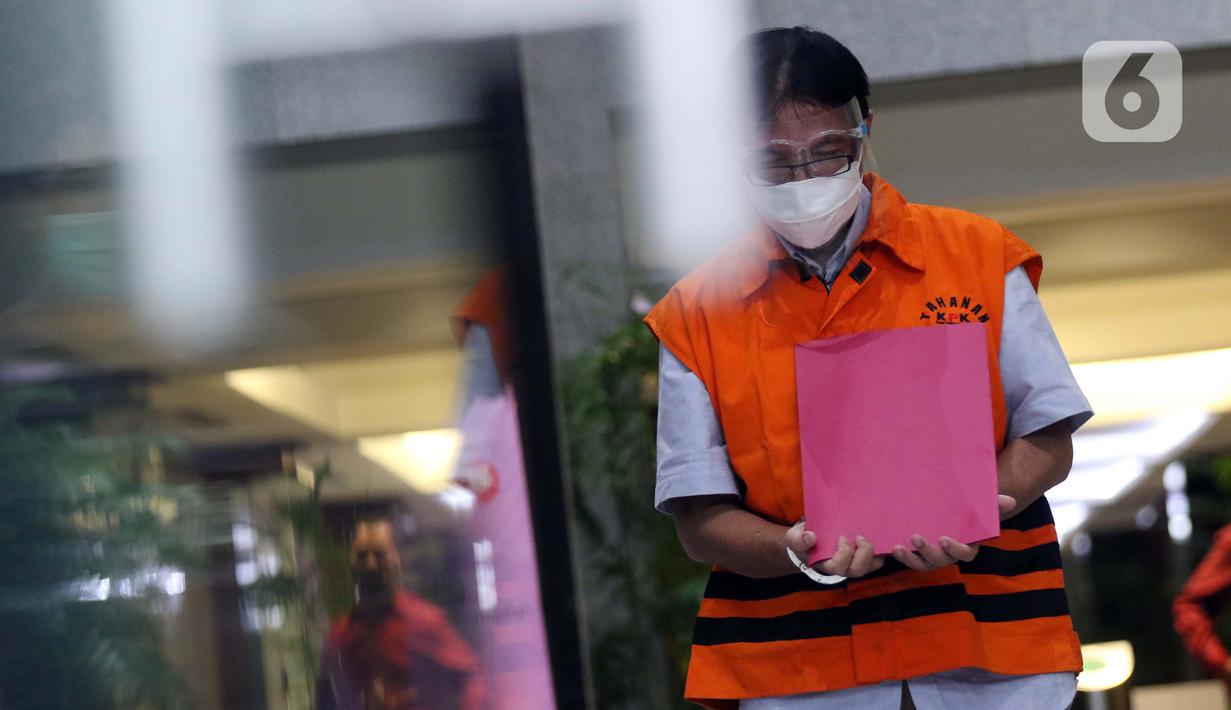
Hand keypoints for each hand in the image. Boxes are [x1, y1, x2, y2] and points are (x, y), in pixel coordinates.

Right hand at [787, 523, 883, 577]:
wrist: (811, 539)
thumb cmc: (804, 540)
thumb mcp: (795, 538)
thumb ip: (798, 539)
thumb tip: (811, 537)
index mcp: (827, 565)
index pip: (839, 567)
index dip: (843, 555)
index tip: (841, 537)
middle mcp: (844, 567)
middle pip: (858, 570)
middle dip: (863, 554)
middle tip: (859, 536)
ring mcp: (856, 562)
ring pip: (872, 565)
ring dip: (875, 552)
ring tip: (871, 535)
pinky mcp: (866, 555)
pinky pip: (879, 557)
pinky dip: (884, 549)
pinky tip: (883, 536)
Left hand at [893, 497, 1016, 570]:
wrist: (948, 511)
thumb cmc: (966, 512)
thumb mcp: (980, 507)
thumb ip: (993, 504)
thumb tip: (1011, 500)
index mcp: (967, 546)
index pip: (964, 554)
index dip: (955, 549)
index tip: (944, 539)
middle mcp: (948, 556)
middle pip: (940, 561)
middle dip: (928, 552)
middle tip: (916, 537)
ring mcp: (931, 558)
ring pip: (922, 564)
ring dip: (910, 558)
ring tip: (899, 547)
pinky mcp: (916, 554)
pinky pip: (909, 560)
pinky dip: (900, 556)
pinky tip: (890, 547)